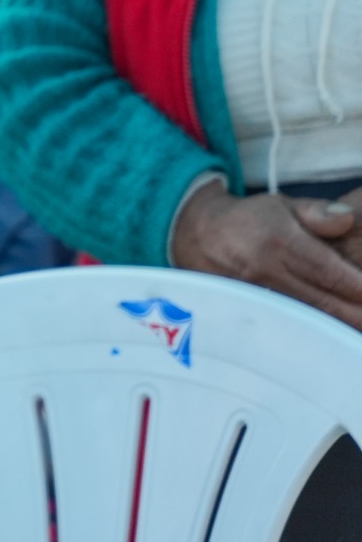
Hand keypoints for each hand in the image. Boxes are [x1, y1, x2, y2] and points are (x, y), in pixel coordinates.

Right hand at [171, 182, 361, 328]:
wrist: (196, 235)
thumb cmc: (249, 220)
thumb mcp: (281, 204)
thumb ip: (317, 212)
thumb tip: (346, 218)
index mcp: (282, 243)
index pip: (332, 273)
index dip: (360, 288)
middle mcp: (270, 273)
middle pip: (326, 303)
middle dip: (357, 314)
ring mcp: (260, 296)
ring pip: (310, 320)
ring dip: (339, 327)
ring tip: (356, 331)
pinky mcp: (253, 311)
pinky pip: (291, 326)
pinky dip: (316, 332)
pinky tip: (332, 337)